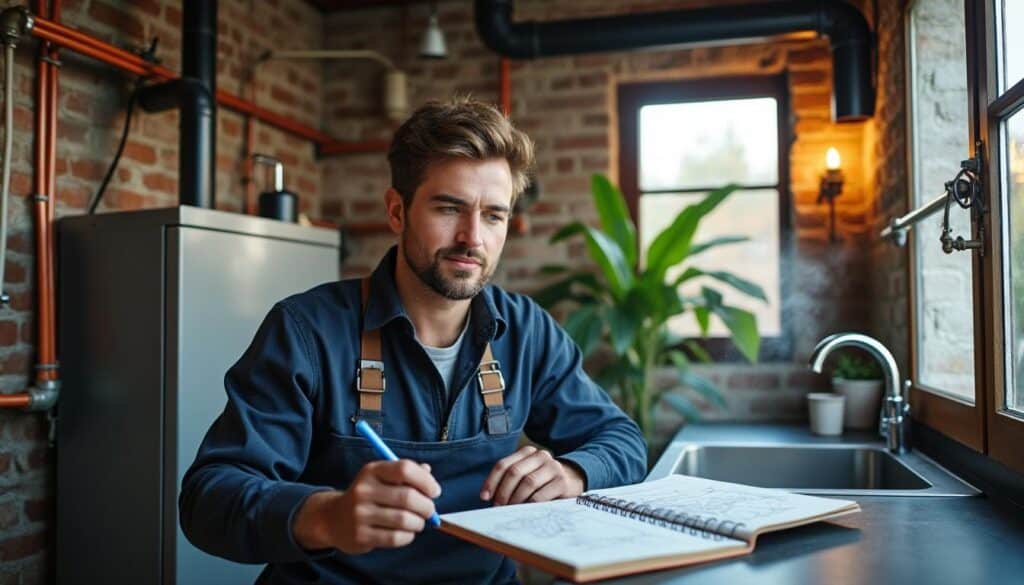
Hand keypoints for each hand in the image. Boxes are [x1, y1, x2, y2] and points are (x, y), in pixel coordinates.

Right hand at [293, 460, 440, 554]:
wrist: (333, 519)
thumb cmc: (368, 496)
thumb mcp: (382, 478)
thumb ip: (406, 473)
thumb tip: (428, 472)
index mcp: (372, 470)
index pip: (405, 469)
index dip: (425, 481)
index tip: (434, 491)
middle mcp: (364, 490)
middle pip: (408, 496)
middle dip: (427, 506)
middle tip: (430, 511)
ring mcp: (360, 514)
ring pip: (405, 519)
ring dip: (419, 523)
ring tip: (417, 522)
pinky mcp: (361, 535)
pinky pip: (396, 538)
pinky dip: (408, 536)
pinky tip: (406, 533)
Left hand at [480, 445, 585, 505]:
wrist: (574, 480)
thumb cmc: (543, 481)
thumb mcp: (527, 474)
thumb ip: (511, 480)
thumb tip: (489, 497)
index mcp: (527, 452)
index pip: (503, 465)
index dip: (491, 481)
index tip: (484, 497)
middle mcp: (540, 456)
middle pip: (514, 472)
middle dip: (503, 492)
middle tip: (498, 507)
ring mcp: (552, 467)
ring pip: (527, 483)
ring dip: (515, 499)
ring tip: (510, 510)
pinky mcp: (562, 481)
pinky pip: (540, 495)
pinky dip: (529, 504)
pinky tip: (525, 511)